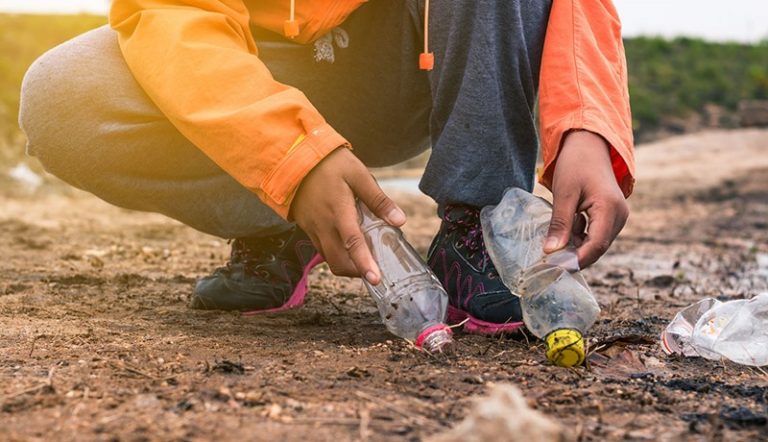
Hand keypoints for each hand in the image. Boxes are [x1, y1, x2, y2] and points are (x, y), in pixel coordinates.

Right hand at [291, 148, 405, 283]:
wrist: (293, 159)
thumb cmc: (329, 164)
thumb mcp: (358, 174)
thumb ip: (378, 199)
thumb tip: (399, 220)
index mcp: (338, 212)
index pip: (352, 243)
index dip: (364, 264)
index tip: (376, 279)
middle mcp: (323, 226)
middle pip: (338, 262)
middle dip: (357, 272)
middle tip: (375, 269)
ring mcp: (313, 229)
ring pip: (329, 259)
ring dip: (347, 264)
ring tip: (365, 257)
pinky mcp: (308, 229)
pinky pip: (322, 249)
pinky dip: (336, 254)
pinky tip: (348, 244)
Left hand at [543, 130, 628, 267]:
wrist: (588, 145)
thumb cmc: (576, 164)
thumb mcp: (564, 193)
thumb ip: (560, 224)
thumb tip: (551, 252)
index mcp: (610, 209)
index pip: (596, 246)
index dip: (575, 260)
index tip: (554, 268)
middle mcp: (620, 216)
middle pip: (597, 248)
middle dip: (573, 256)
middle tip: (547, 260)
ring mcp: (617, 217)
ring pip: (595, 243)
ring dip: (575, 245)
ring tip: (555, 236)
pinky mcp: (611, 217)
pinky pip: (595, 235)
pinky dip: (578, 236)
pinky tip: (566, 225)